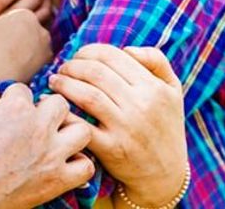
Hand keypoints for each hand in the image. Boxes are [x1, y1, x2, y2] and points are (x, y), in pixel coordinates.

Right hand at [0, 9, 52, 81]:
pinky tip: (13, 70)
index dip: (8, 28)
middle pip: (31, 32)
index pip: (20, 19)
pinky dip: (28, 66)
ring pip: (36, 49)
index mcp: (25, 15)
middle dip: (20, 39)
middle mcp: (40, 29)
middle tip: (3, 49)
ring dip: (26, 53)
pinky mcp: (46, 67)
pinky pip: (37, 64)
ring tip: (7, 61)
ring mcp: (45, 49)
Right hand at [0, 85, 93, 207]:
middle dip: (48, 107)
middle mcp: (38, 127)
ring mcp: (51, 154)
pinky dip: (78, 163)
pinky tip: (62, 162)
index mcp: (14, 107)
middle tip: (37, 118)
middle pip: (60, 104)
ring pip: (82, 130)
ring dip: (70, 131)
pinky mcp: (56, 180)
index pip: (24, 90)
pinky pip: (86, 166)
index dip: (14, 98)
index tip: (8, 109)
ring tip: (56, 137)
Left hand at [48, 44, 187, 206]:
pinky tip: (52, 104)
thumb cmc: (164, 126)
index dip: (87, 51)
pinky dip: (63, 113)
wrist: (165, 174)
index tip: (77, 56)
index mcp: (153, 88)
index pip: (111, 56)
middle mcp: (142, 105)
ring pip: (86, 95)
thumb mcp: (172, 91)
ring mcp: (127, 128)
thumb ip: (156, 61)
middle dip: (71, 65)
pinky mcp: (112, 149)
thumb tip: (127, 48)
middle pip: (95, 72)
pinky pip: (81, 125)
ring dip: (64, 84)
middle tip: (62, 68)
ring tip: (54, 81)